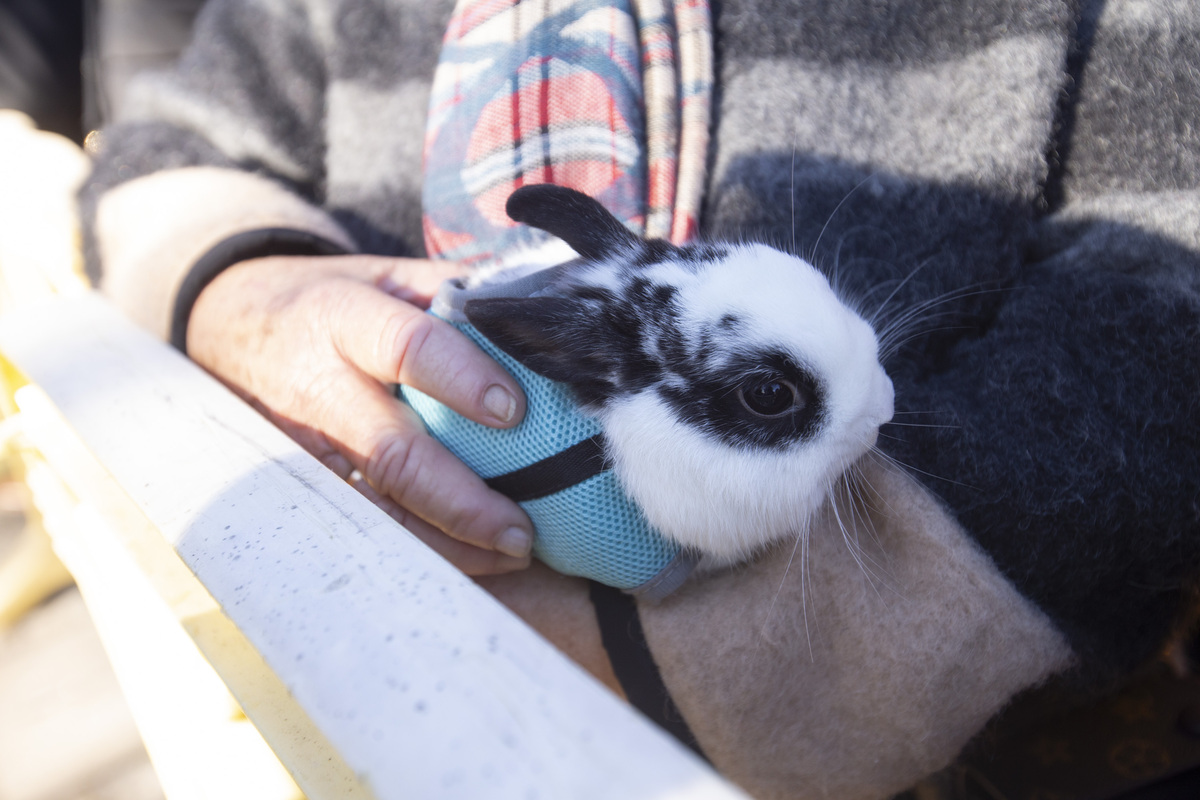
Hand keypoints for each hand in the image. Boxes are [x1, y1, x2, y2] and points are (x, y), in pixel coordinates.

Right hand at [186, 254, 533, 574]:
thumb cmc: (328, 299)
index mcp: (342, 317)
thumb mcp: (382, 274)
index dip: (461, 378)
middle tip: (521, 528)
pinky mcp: (300, 482)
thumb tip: (536, 316)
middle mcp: (317, 386)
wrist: (226, 323)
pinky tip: (472, 560)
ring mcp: (303, 446)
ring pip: (375, 507)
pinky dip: (420, 548)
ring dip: (447, 541)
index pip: (407, 346)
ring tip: (511, 553)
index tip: (513, 410)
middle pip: (391, 453)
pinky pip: (363, 523)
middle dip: (461, 499)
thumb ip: (452, 294)